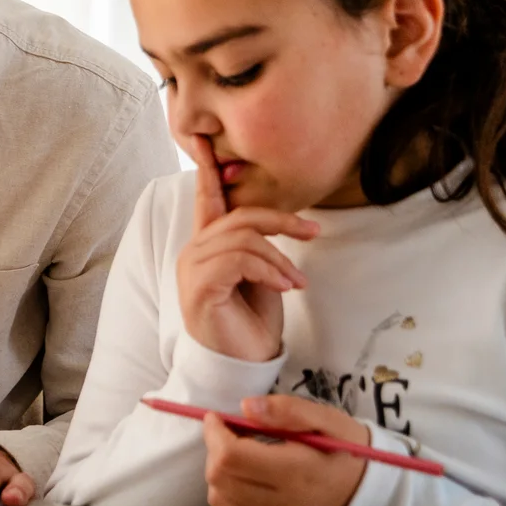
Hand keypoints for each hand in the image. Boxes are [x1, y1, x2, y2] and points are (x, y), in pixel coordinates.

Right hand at [176, 136, 318, 360]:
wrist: (241, 365)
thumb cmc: (252, 323)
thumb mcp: (262, 276)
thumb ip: (260, 246)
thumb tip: (284, 222)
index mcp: (209, 245)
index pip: (206, 198)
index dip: (205, 168)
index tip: (203, 139)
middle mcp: (194, 251)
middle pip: (239, 216)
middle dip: (281, 220)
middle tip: (313, 232)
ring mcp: (192, 268)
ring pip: (241, 238)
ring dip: (279, 258)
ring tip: (296, 282)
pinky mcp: (199, 287)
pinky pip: (238, 261)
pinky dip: (268, 270)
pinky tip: (285, 288)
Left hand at [202, 394, 368, 505]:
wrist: (374, 499)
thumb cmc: (348, 454)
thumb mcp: (328, 421)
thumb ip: (287, 410)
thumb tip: (245, 406)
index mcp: (296, 471)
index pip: (231, 455)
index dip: (215, 433)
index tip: (217, 419)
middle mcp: (282, 505)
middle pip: (220, 479)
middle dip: (215, 451)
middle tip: (229, 437)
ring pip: (220, 502)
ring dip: (219, 477)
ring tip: (238, 461)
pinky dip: (227, 503)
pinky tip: (242, 488)